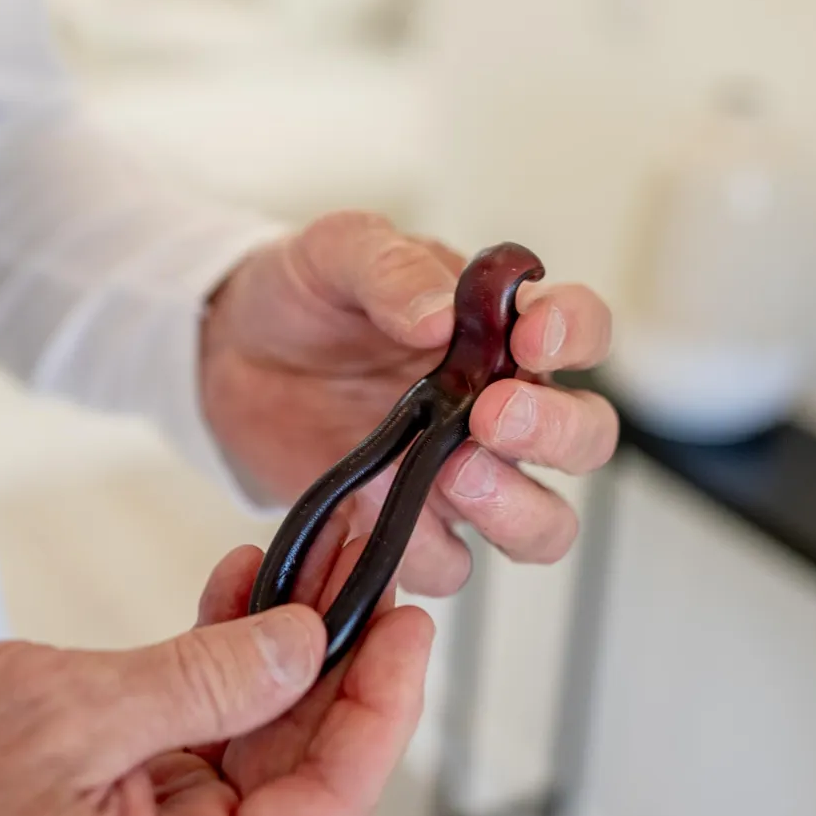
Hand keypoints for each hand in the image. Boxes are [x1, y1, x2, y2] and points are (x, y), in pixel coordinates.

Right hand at [0, 528, 430, 815]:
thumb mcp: (75, 715)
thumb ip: (207, 680)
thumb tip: (308, 643)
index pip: (327, 810)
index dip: (383, 713)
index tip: (410, 628)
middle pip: (304, 768)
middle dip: (338, 659)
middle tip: (368, 562)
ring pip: (263, 738)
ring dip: (285, 645)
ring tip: (313, 553)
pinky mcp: (134, 798)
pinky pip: (208, 725)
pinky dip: (226, 657)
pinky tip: (244, 586)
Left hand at [201, 211, 617, 595]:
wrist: (230, 354)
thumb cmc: (304, 298)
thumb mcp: (338, 253)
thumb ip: (391, 269)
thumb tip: (440, 314)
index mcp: (501, 331)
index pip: (580, 328)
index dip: (575, 333)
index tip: (532, 333)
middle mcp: (499, 408)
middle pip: (586, 438)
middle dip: (556, 432)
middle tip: (493, 415)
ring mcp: (463, 476)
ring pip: (543, 523)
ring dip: (515, 508)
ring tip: (454, 475)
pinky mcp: (412, 528)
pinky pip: (450, 563)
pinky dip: (425, 548)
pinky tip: (376, 508)